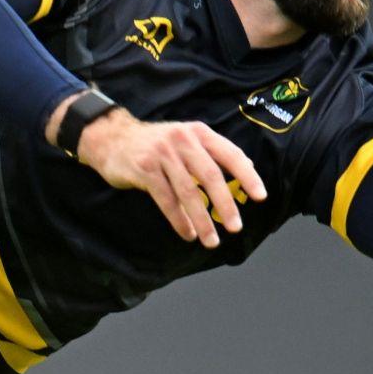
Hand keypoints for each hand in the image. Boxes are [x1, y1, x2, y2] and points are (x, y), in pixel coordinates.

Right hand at [53, 100, 267, 247]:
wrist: (112, 138)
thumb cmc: (155, 144)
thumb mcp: (185, 138)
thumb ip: (211, 152)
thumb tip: (248, 167)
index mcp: (198, 132)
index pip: (230, 154)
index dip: (247, 176)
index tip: (260, 197)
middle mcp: (182, 140)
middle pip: (210, 175)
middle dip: (225, 204)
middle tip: (235, 227)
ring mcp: (162, 154)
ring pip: (188, 192)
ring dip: (202, 220)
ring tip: (211, 240)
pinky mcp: (144, 169)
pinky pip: (166, 200)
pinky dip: (179, 220)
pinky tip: (188, 233)